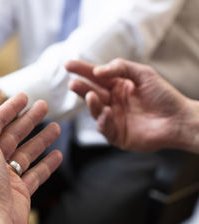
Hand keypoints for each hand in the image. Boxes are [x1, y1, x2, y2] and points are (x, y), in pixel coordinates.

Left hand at [0, 79, 62, 223]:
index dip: (9, 108)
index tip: (24, 96)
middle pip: (13, 135)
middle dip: (29, 120)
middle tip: (44, 106)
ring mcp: (6, 176)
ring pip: (26, 152)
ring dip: (40, 140)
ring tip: (56, 127)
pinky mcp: (20, 190)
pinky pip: (35, 173)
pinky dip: (46, 164)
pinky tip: (56, 155)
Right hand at [66, 58, 197, 151]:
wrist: (179, 120)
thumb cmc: (164, 96)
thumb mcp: (143, 74)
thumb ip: (121, 68)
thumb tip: (98, 71)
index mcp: (117, 86)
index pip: (95, 77)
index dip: (81, 70)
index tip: (67, 65)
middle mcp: (112, 102)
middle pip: (91, 93)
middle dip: (80, 88)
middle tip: (73, 83)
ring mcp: (113, 119)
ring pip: (95, 111)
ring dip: (90, 103)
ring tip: (91, 95)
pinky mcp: (117, 135)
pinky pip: (104, 128)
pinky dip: (103, 120)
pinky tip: (106, 112)